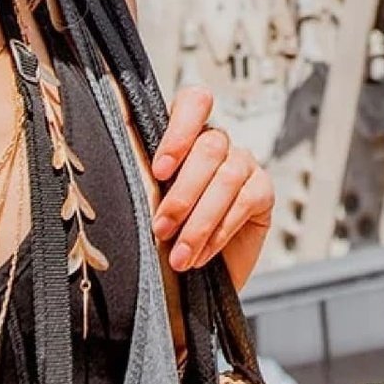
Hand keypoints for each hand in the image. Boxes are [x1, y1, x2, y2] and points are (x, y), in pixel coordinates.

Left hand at [149, 87, 274, 288]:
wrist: (188, 280)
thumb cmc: (164, 234)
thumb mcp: (146, 200)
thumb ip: (139, 168)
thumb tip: (120, 130)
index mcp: (187, 135)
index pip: (194, 103)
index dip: (180, 131)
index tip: (160, 170)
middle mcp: (218, 145)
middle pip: (209, 147)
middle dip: (182, 193)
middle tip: (161, 228)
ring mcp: (243, 165)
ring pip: (227, 177)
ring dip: (199, 221)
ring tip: (179, 255)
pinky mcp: (262, 192)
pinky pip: (245, 202)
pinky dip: (219, 232)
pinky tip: (201, 253)